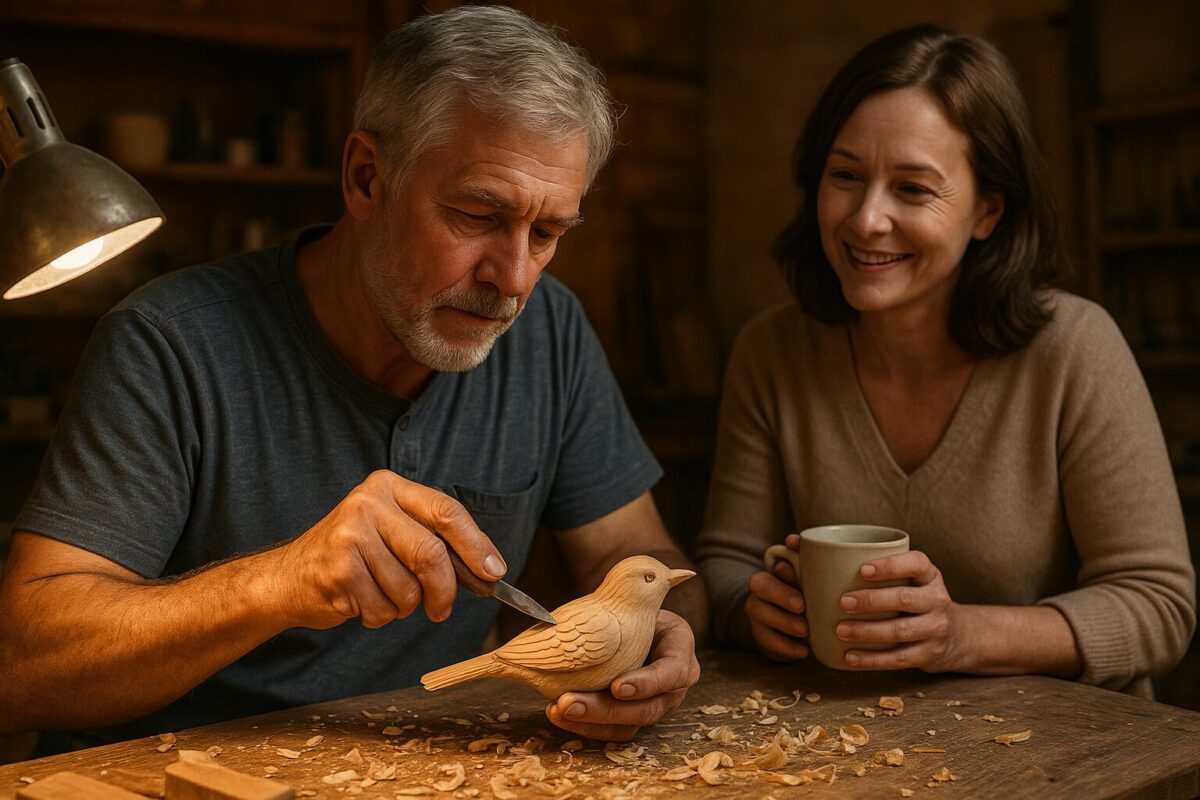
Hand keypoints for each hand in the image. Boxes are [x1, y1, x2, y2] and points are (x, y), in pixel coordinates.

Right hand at [269, 470, 506, 629]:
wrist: (289, 577)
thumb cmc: (353, 555)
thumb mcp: (391, 530)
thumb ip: (433, 539)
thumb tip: (489, 568)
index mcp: (389, 486)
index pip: (446, 511)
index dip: (476, 544)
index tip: (494, 572)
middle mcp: (368, 503)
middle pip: (430, 553)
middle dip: (444, 589)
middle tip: (442, 608)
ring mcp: (349, 535)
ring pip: (408, 589)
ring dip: (403, 607)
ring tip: (380, 594)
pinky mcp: (338, 570)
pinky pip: (383, 609)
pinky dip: (380, 616)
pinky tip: (360, 601)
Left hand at [544, 610, 699, 740]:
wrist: (636, 626)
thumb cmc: (636, 612)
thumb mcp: (639, 604)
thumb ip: (628, 606)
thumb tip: (589, 605)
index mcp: (680, 655)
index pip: (672, 674)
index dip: (646, 683)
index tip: (616, 686)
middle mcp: (672, 688)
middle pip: (646, 709)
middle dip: (605, 710)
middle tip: (569, 702)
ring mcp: (653, 706)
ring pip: (627, 726)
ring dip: (589, 721)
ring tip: (557, 709)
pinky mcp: (631, 718)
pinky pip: (610, 730)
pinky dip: (583, 724)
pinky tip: (557, 711)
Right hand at [745, 532, 808, 660]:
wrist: (788, 617)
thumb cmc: (800, 590)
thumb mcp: (801, 574)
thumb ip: (799, 555)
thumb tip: (793, 540)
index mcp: (766, 581)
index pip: (765, 580)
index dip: (780, 585)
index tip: (801, 597)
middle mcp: (757, 599)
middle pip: (758, 601)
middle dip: (780, 602)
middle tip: (803, 610)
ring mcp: (757, 621)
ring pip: (761, 623)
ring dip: (784, 626)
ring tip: (806, 631)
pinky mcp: (763, 640)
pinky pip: (768, 645)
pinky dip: (787, 648)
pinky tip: (803, 651)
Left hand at [836, 549, 967, 671]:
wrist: (960, 636)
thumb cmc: (920, 600)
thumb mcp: (915, 581)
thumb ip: (887, 573)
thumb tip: (826, 564)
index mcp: (930, 576)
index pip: (915, 564)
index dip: (890, 566)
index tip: (862, 570)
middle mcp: (937, 600)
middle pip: (904, 598)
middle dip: (871, 601)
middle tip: (843, 602)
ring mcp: (936, 629)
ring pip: (900, 631)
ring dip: (867, 631)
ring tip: (841, 630)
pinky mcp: (929, 655)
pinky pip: (898, 659)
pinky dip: (872, 660)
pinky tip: (850, 656)